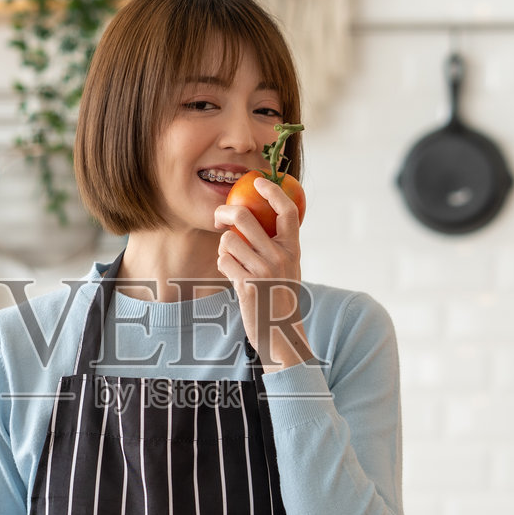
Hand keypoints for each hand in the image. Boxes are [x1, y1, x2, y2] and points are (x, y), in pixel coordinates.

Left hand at [214, 176, 313, 371]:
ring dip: (225, 249)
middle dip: (225, 213)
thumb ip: (278, 246)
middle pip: (246, 218)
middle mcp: (281, 256)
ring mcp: (264, 270)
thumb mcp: (289, 269)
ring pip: (229, 241)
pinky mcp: (247, 284)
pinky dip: (224, 265)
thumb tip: (259, 220)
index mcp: (294, 249)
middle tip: (219, 217)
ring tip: (233, 261)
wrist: (280, 333)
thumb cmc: (280, 298)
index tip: (258, 181)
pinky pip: (224, 261)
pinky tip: (233, 275)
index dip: (273, 192)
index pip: (287, 211)